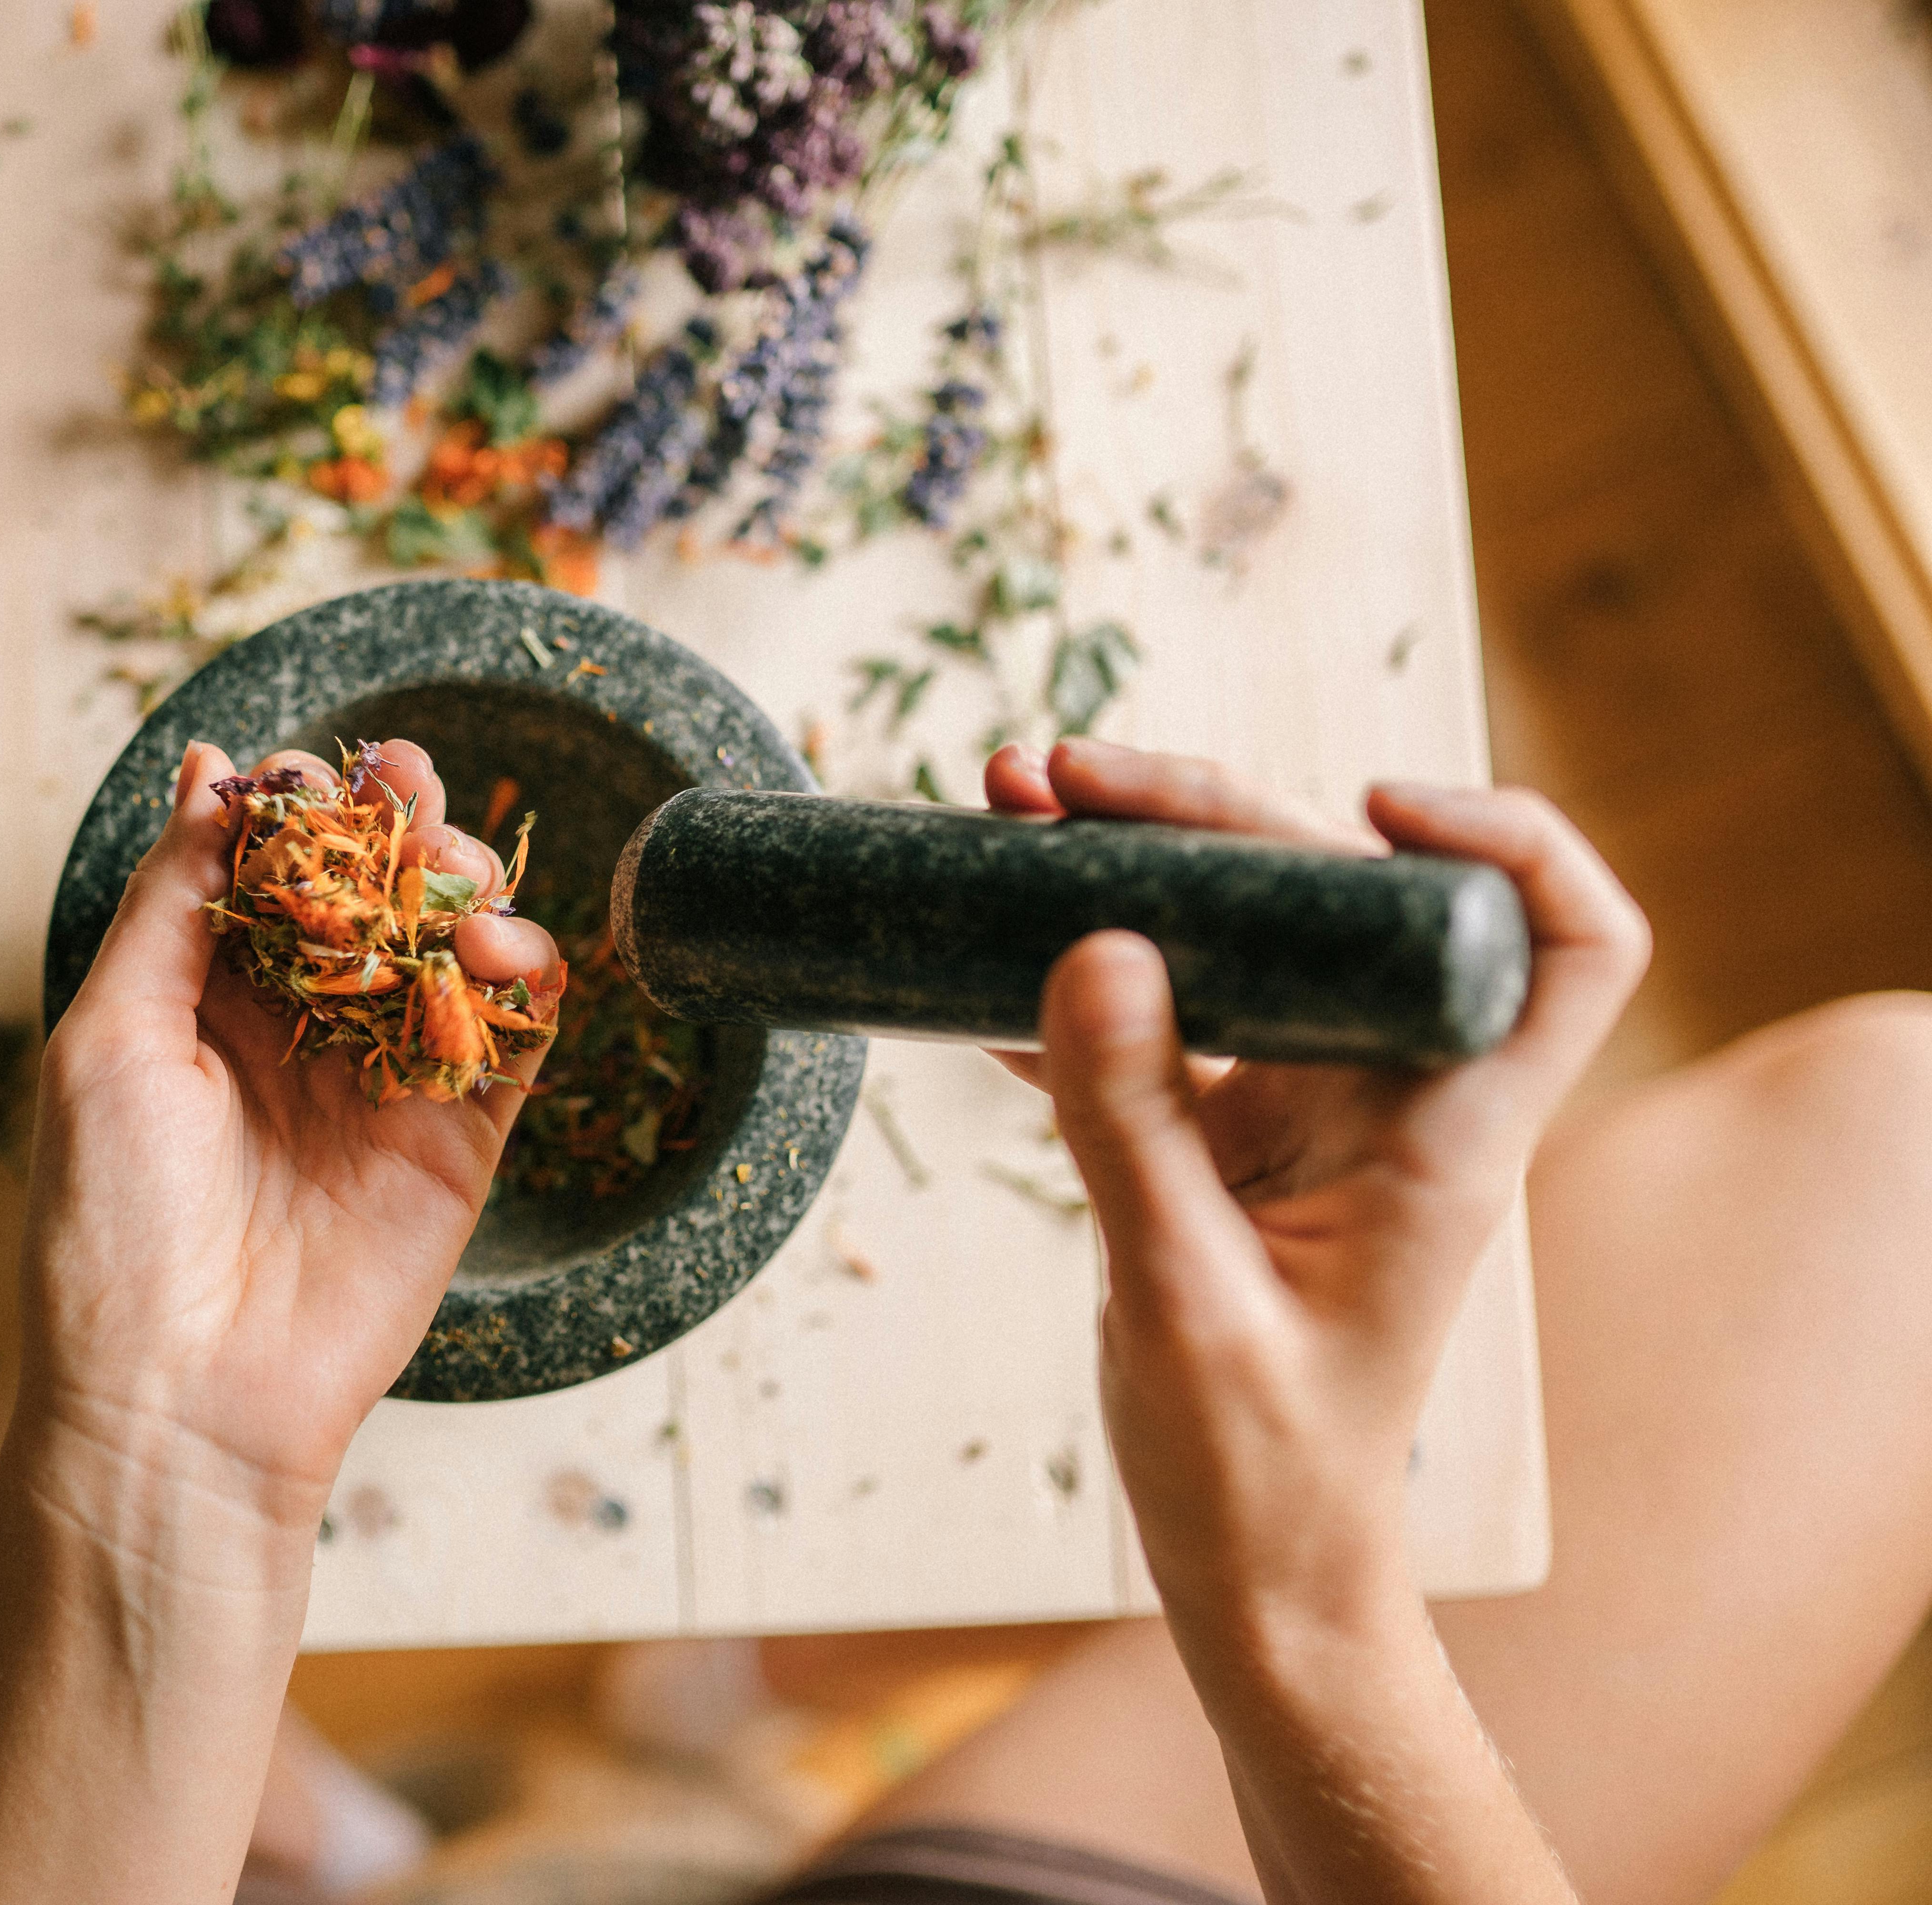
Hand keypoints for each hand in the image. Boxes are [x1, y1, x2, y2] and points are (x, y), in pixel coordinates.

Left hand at [22, 737, 564, 1543]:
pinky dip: (523, 970)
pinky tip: (490, 940)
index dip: (298, 807)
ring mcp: (389, 1084)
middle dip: (394, 820)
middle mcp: (306, 1033)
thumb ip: (173, 903)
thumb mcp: (107, 1036)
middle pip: (377, 892)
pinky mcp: (461, 1139)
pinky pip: (516, 1032)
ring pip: (455, 944)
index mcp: (209, 1002)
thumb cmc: (111, 1224)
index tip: (306, 769)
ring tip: (448, 859)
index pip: (275, 871)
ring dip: (464, 878)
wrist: (180, 1396)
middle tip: (403, 774)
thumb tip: (208, 772)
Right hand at [986, 739, 1647, 1638]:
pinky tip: (983, 954)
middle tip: (1060, 780)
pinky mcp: (1230, 1131)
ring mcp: (1307, 1106)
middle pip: (1338, 893)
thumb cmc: (1257, 1470)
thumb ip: (1135, 1126)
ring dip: (1129, 864)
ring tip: (1010, 810)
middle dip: (1206, 812)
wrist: (1252, 1566)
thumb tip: (1092, 945)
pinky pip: (1165, 1011)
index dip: (1498, 841)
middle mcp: (1388, 1096)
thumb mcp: (1181, 1299)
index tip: (1366, 804)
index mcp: (1444, 1136)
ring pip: (1244, 932)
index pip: (1560, 946)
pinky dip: (1079, 969)